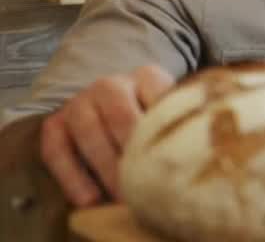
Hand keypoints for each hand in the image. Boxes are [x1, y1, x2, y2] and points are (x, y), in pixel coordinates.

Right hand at [40, 65, 173, 206]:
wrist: (108, 109)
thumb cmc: (150, 120)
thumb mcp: (169, 112)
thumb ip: (179, 126)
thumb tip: (195, 160)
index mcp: (147, 77)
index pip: (159, 95)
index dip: (167, 128)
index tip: (178, 156)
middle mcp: (111, 85)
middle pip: (121, 114)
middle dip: (134, 150)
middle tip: (148, 183)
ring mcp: (80, 102)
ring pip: (88, 130)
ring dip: (106, 166)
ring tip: (123, 196)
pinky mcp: (55, 123)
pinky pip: (56, 150)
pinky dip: (72, 177)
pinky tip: (90, 201)